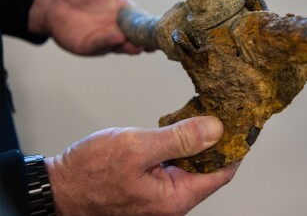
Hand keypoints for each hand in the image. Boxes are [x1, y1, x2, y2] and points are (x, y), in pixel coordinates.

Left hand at [28, 0, 158, 54]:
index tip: (169, 26)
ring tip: (139, 45)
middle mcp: (122, 29)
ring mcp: (107, 39)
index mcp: (129, 13)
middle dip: (149, 41)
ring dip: (132, 46)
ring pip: (125, 46)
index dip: (159, 25)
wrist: (52, 1)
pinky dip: (110, 43)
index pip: (149, 21)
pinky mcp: (91, 46)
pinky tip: (117, 38)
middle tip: (157, 41)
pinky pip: (103, 46)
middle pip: (141, 38)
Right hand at [45, 116, 238, 214]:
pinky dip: (179, 151)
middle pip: (209, 171)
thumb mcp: (137, 146)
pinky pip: (174, 171)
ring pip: (191, 169)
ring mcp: (160, 199)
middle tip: (223, 113)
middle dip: (217, 143)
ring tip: (204, 116)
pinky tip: (179, 131)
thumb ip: (179, 138)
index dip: (236, 147)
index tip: (242, 123)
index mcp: (175, 199)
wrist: (54, 189)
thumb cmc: (87, 172)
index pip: (223, 173)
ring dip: (197, 145)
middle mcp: (172, 204)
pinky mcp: (149, 192)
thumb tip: (216, 129)